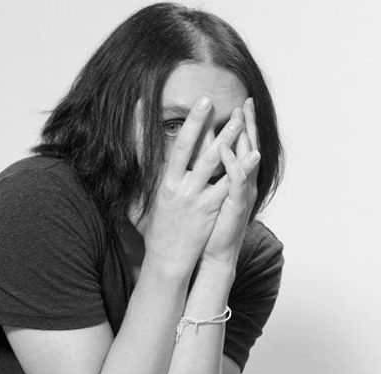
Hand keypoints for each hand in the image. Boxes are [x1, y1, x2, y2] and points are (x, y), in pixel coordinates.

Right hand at [140, 96, 243, 272]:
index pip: (171, 148)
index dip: (180, 127)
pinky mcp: (208, 210)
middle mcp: (178, 187)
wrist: (166, 261)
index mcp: (164, 184)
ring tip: (238, 121)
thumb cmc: (155, 236)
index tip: (188, 107)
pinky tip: (253, 156)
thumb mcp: (139, 207)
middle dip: (200, 123)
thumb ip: (139, 185)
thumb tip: (131, 170)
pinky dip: (241, 169)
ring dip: (225, 140)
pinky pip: (227, 184)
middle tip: (210, 100)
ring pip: (211, 162)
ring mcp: (194, 198)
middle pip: (190, 149)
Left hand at [201, 98, 259, 268]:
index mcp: (232, 179)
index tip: (235, 105)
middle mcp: (240, 183)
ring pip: (244, 160)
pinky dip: (235, 166)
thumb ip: (203, 178)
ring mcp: (240, 194)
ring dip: (243, 138)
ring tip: (240, 116)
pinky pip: (236, 182)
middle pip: (246, 147)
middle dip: (246, 124)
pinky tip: (230, 151)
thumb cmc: (207, 228)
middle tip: (245, 102)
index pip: (236, 147)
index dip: (238, 127)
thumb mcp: (205, 197)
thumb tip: (192, 163)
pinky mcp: (235, 205)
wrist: (213, 255)